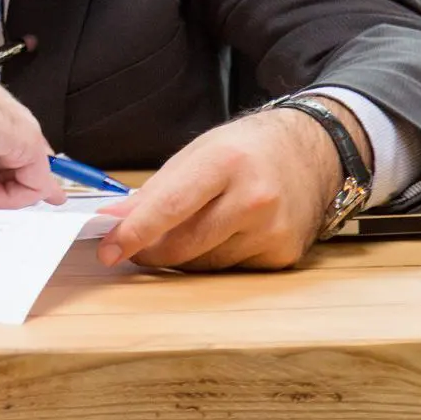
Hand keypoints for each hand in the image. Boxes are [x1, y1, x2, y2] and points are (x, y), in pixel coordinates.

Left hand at [95, 102, 366, 270]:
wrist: (312, 152)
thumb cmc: (245, 150)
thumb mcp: (197, 154)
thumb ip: (155, 190)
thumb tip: (114, 220)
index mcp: (225, 161)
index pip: (169, 206)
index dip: (134, 232)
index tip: (108, 251)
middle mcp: (254, 197)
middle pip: (184, 244)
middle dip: (150, 250)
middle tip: (133, 247)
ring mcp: (272, 230)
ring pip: (204, 263)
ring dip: (182, 256)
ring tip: (186, 229)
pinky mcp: (283, 254)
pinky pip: (230, 269)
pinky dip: (213, 258)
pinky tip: (222, 234)